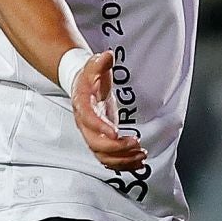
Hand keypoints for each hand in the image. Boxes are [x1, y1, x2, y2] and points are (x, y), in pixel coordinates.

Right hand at [70, 49, 147, 171]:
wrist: (80, 85)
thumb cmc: (88, 77)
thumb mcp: (93, 65)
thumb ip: (100, 62)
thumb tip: (107, 56)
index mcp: (83, 106)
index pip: (89, 120)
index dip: (101, 128)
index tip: (116, 133)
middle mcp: (85, 124)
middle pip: (96, 144)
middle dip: (117, 149)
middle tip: (136, 144)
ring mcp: (92, 134)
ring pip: (102, 156)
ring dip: (122, 160)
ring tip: (141, 155)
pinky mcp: (101, 140)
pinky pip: (109, 159)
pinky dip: (123, 164)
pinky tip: (138, 163)